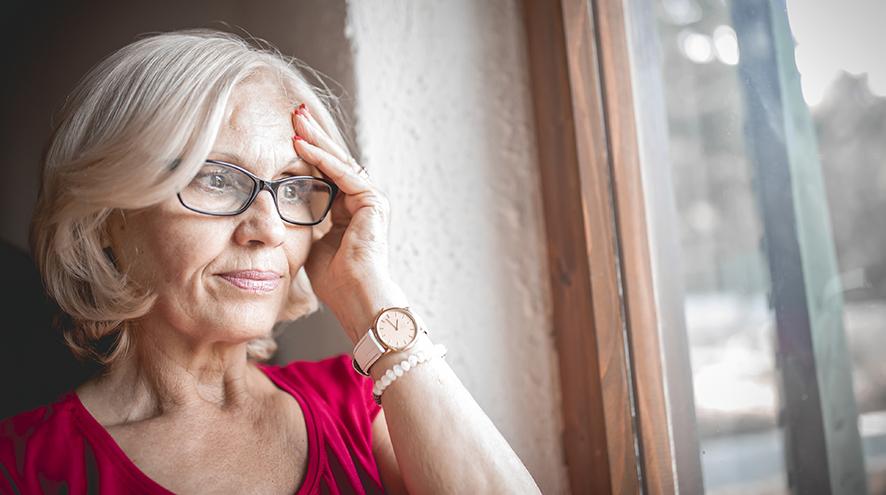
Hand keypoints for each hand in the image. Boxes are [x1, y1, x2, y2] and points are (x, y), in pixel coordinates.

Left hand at [290, 104, 407, 340]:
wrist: (356, 297)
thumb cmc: (336, 281)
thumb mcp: (312, 244)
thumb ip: (307, 224)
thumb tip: (284, 214)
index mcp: (349, 210)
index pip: (326, 172)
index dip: (308, 152)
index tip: (288, 134)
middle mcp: (363, 201)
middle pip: (335, 160)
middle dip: (313, 135)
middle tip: (294, 111)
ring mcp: (371, 200)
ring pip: (340, 162)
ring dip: (317, 140)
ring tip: (296, 119)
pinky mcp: (374, 203)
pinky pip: (345, 175)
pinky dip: (324, 160)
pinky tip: (303, 146)